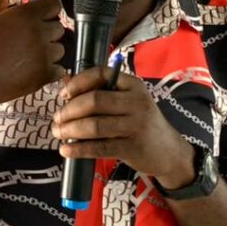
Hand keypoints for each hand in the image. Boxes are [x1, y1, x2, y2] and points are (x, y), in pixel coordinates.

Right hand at [0, 0, 65, 112]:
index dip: (46, 12)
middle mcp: (38, 32)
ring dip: (50, 53)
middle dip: (48, 33)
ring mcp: (43, 55)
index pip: (54, 6)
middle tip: (29, 42)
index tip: (38, 20)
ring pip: (60, 50)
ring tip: (29, 59)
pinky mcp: (44, 75)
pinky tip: (34, 71)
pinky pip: (60, 70)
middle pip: (58, 28)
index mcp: (24, 15)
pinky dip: (51, 71)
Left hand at [52, 67, 195, 187]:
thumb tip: (64, 81)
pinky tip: (66, 150)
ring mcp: (135, 125)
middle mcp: (136, 102)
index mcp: (133, 85)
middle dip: (69, 110)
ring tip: (58, 133)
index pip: (100, 74)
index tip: (63, 94)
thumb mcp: (127, 102)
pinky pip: (99, 147)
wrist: (169, 151)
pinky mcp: (132, 148)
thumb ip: (100, 91)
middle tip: (57, 118)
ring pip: (94, 125)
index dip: (77, 82)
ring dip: (70, 129)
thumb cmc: (141, 122)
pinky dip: (78, 149)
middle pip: (94, 101)